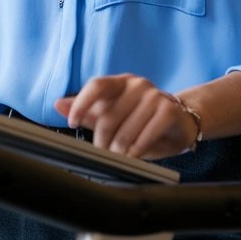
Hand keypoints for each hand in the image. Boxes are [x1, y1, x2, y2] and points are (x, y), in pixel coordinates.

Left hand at [53, 73, 199, 159]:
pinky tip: (134, 156)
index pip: (96, 86)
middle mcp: (136, 84)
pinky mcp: (169, 110)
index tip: (72, 123)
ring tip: (120, 157)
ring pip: (126, 130)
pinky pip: (146, 135)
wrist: (181, 122)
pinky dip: (136, 150)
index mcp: (120, 82)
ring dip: (120, 150)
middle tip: (104, 153)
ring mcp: (154, 95)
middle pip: (108, 116)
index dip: (81, 104)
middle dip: (102, 141)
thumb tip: (58, 104)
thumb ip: (88, 110)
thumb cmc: (143, 119)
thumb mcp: (114, 114)